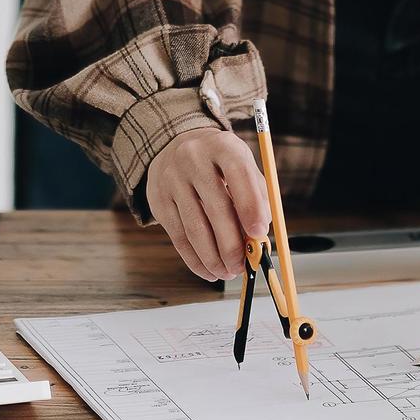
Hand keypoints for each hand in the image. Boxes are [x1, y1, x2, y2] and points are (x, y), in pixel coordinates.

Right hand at [144, 128, 271, 280]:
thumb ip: (257, 197)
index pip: (238, 174)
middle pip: (215, 208)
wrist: (174, 147)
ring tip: (228, 272)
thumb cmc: (220, 164)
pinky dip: (195, 260)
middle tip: (243, 266)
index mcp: (222, 146)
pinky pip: (179, 237)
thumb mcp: (241, 165)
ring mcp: (172, 180)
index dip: (250, 205)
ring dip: (214, 258)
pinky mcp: (159, 200)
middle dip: (232, 244)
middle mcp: (194, 159)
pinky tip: (209, 271)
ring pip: (195, 228)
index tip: (260, 232)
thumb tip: (261, 236)